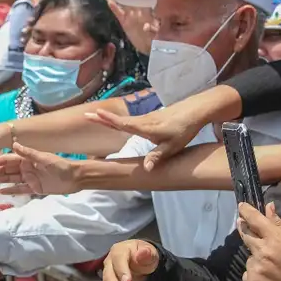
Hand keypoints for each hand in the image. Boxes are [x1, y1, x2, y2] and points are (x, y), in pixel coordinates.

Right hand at [0, 142, 80, 195]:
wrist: (74, 178)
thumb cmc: (60, 165)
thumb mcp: (44, 158)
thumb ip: (29, 153)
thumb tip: (14, 144)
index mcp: (27, 159)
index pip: (7, 160)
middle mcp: (26, 168)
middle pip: (5, 170)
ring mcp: (29, 178)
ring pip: (10, 179)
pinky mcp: (34, 188)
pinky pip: (20, 190)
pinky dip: (11, 191)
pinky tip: (0, 192)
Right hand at [87, 102, 207, 171]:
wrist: (194, 111)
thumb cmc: (183, 130)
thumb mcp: (172, 146)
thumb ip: (157, 157)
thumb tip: (145, 169)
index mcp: (146, 128)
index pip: (124, 124)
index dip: (109, 120)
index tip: (95, 114)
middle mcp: (143, 121)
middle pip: (120, 120)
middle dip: (103, 118)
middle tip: (86, 115)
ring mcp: (147, 118)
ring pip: (125, 120)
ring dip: (109, 118)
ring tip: (95, 117)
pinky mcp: (151, 117)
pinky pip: (132, 120)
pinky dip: (120, 120)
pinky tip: (116, 122)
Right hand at [101, 240, 159, 280]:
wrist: (141, 264)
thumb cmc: (144, 257)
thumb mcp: (149, 254)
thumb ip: (146, 254)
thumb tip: (142, 253)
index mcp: (118, 252)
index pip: (118, 260)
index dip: (121, 271)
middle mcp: (110, 265)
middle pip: (109, 279)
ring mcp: (108, 279)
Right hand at [109, 0, 155, 54]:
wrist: (150, 46)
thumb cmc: (156, 38)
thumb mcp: (157, 34)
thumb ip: (152, 30)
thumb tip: (146, 26)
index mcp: (148, 12)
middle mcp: (139, 12)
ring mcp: (131, 17)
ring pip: (124, 4)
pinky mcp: (125, 23)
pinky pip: (119, 14)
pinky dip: (115, 8)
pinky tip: (110, 2)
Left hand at [239, 202, 280, 280]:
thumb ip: (280, 224)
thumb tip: (268, 207)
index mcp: (275, 238)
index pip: (255, 219)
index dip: (246, 211)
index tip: (241, 206)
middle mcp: (262, 251)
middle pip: (246, 235)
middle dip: (244, 228)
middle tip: (244, 225)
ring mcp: (256, 268)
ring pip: (249, 257)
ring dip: (256, 257)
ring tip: (271, 265)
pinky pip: (247, 273)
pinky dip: (255, 273)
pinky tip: (267, 277)